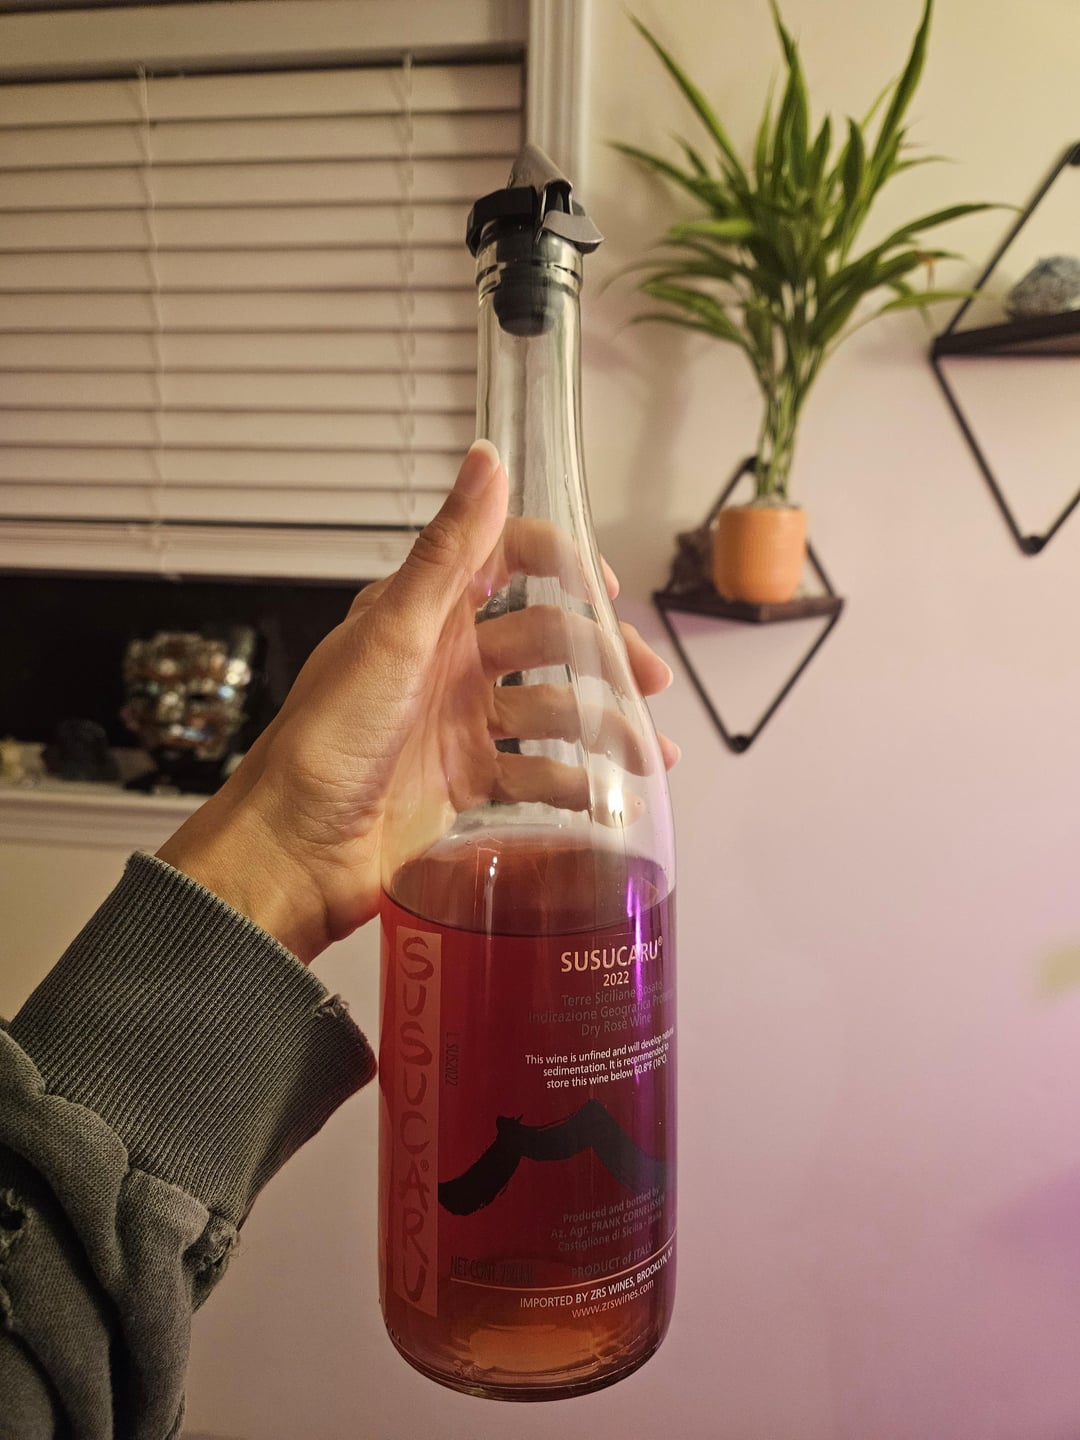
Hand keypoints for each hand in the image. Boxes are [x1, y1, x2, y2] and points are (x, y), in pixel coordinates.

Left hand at [157, 441, 677, 963]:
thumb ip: (449, 550)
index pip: (508, 560)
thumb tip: (486, 458)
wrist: (295, 847)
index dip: (562, 563)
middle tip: (650, 680)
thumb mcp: (394, 633)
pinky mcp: (469, 781)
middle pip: (548, 639)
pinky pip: (537, 776)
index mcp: (427, 612)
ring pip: (553, 711)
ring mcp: (461, 722)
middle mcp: (449, 660)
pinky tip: (611, 805)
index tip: (606, 587)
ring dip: (604, 729)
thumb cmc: (327, 737)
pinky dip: (577, 788)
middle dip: (603, 655)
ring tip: (649, 758)